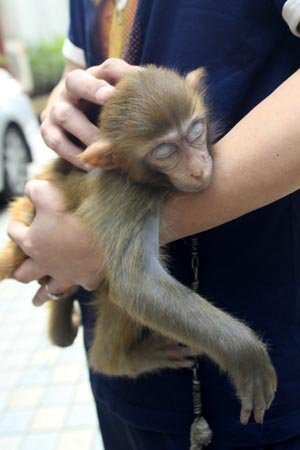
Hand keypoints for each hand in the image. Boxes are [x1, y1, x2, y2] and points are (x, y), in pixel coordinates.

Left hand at [8, 180, 103, 305]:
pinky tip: (81, 282)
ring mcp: (65, 275)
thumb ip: (35, 190)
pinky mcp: (86, 279)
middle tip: (19, 273)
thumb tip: (30, 189)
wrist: (105, 231)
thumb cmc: (73, 212)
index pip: (14, 234)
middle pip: (24, 274)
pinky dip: (80, 283)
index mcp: (32, 242)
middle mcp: (45, 263)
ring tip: (36, 301)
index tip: (20, 222)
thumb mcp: (48, 193)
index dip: (15, 226)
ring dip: (41, 295)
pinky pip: (81, 285)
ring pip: (48, 291)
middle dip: (20, 272)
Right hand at [40, 58, 138, 168]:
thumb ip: (135, 93)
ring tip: (104, 148)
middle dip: (91, 89)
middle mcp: (71, 89)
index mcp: (95, 77)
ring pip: (66, 115)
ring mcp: (56, 109)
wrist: (74, 116)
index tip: (114, 92)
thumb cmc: (105, 110)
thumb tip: (153, 88)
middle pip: (76, 81)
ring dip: (87, 133)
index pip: (105, 69)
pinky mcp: (48, 131)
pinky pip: (57, 142)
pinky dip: (73, 154)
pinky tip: (91, 165)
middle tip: (108, 101)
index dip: (113, 76)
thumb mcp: (119, 99)